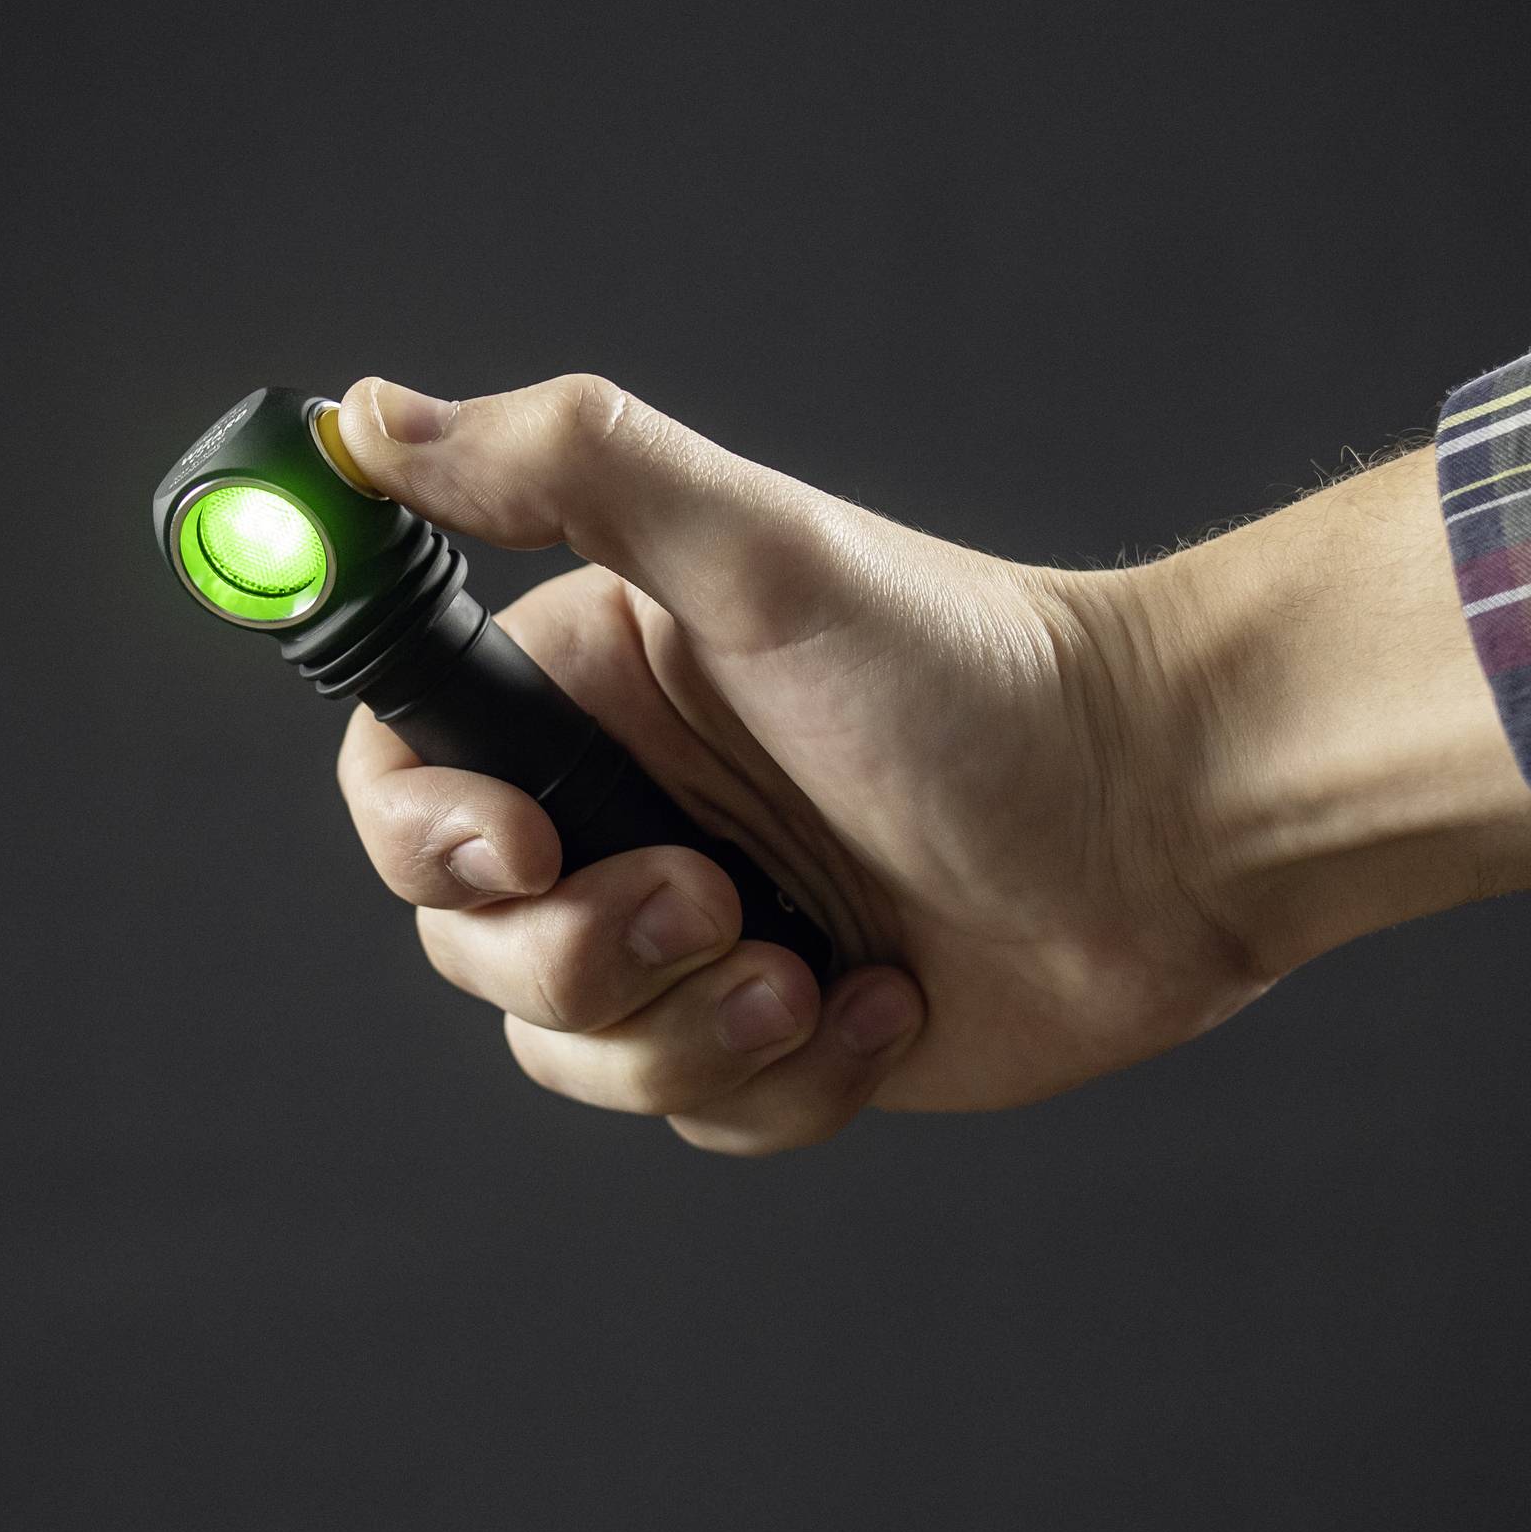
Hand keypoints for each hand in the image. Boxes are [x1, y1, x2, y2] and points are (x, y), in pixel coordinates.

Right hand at [330, 375, 1530, 1153]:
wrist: (1166, 828)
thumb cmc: (978, 677)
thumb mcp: (758, 553)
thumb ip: (561, 471)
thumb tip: (364, 416)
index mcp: (594, 691)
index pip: (402, 776)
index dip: (426, 833)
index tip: (520, 845)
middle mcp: (627, 810)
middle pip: (470, 940)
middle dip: (586, 952)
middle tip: (714, 898)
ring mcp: (695, 933)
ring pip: (570, 1049)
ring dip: (688, 1032)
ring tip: (812, 971)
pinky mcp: (770, 1038)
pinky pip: (691, 1115)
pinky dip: (785, 1082)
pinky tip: (888, 1003)